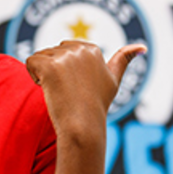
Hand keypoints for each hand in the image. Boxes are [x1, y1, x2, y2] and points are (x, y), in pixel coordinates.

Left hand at [25, 41, 146, 139]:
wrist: (83, 126)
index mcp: (92, 49)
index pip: (64, 50)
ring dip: (43, 75)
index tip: (76, 86)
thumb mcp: (113, 81)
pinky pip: (30, 62)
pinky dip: (33, 76)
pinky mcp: (49, 66)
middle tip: (67, 90)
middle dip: (53, 70)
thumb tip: (142, 47)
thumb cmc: (96, 106)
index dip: (65, 70)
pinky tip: (47, 89)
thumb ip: (124, 60)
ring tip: (59, 91)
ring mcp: (64, 57)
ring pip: (40, 57)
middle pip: (51, 53)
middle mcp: (79, 49)